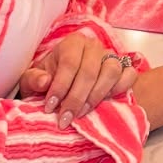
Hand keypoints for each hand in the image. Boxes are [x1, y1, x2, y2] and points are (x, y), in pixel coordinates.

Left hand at [21, 34, 145, 126]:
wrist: (66, 82)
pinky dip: (120, 89)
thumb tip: (44, 82)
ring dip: (96, 96)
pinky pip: (129, 75)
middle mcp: (93, 46)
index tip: (50, 108)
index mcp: (72, 43)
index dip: (60, 87)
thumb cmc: (49, 78)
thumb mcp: (33, 78)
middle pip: (89, 71)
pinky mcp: (124, 68)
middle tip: (65, 119)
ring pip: (111, 72)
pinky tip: (104, 103)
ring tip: (82, 113)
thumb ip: (33, 79)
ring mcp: (111, 56)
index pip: (69, 63)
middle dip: (76, 98)